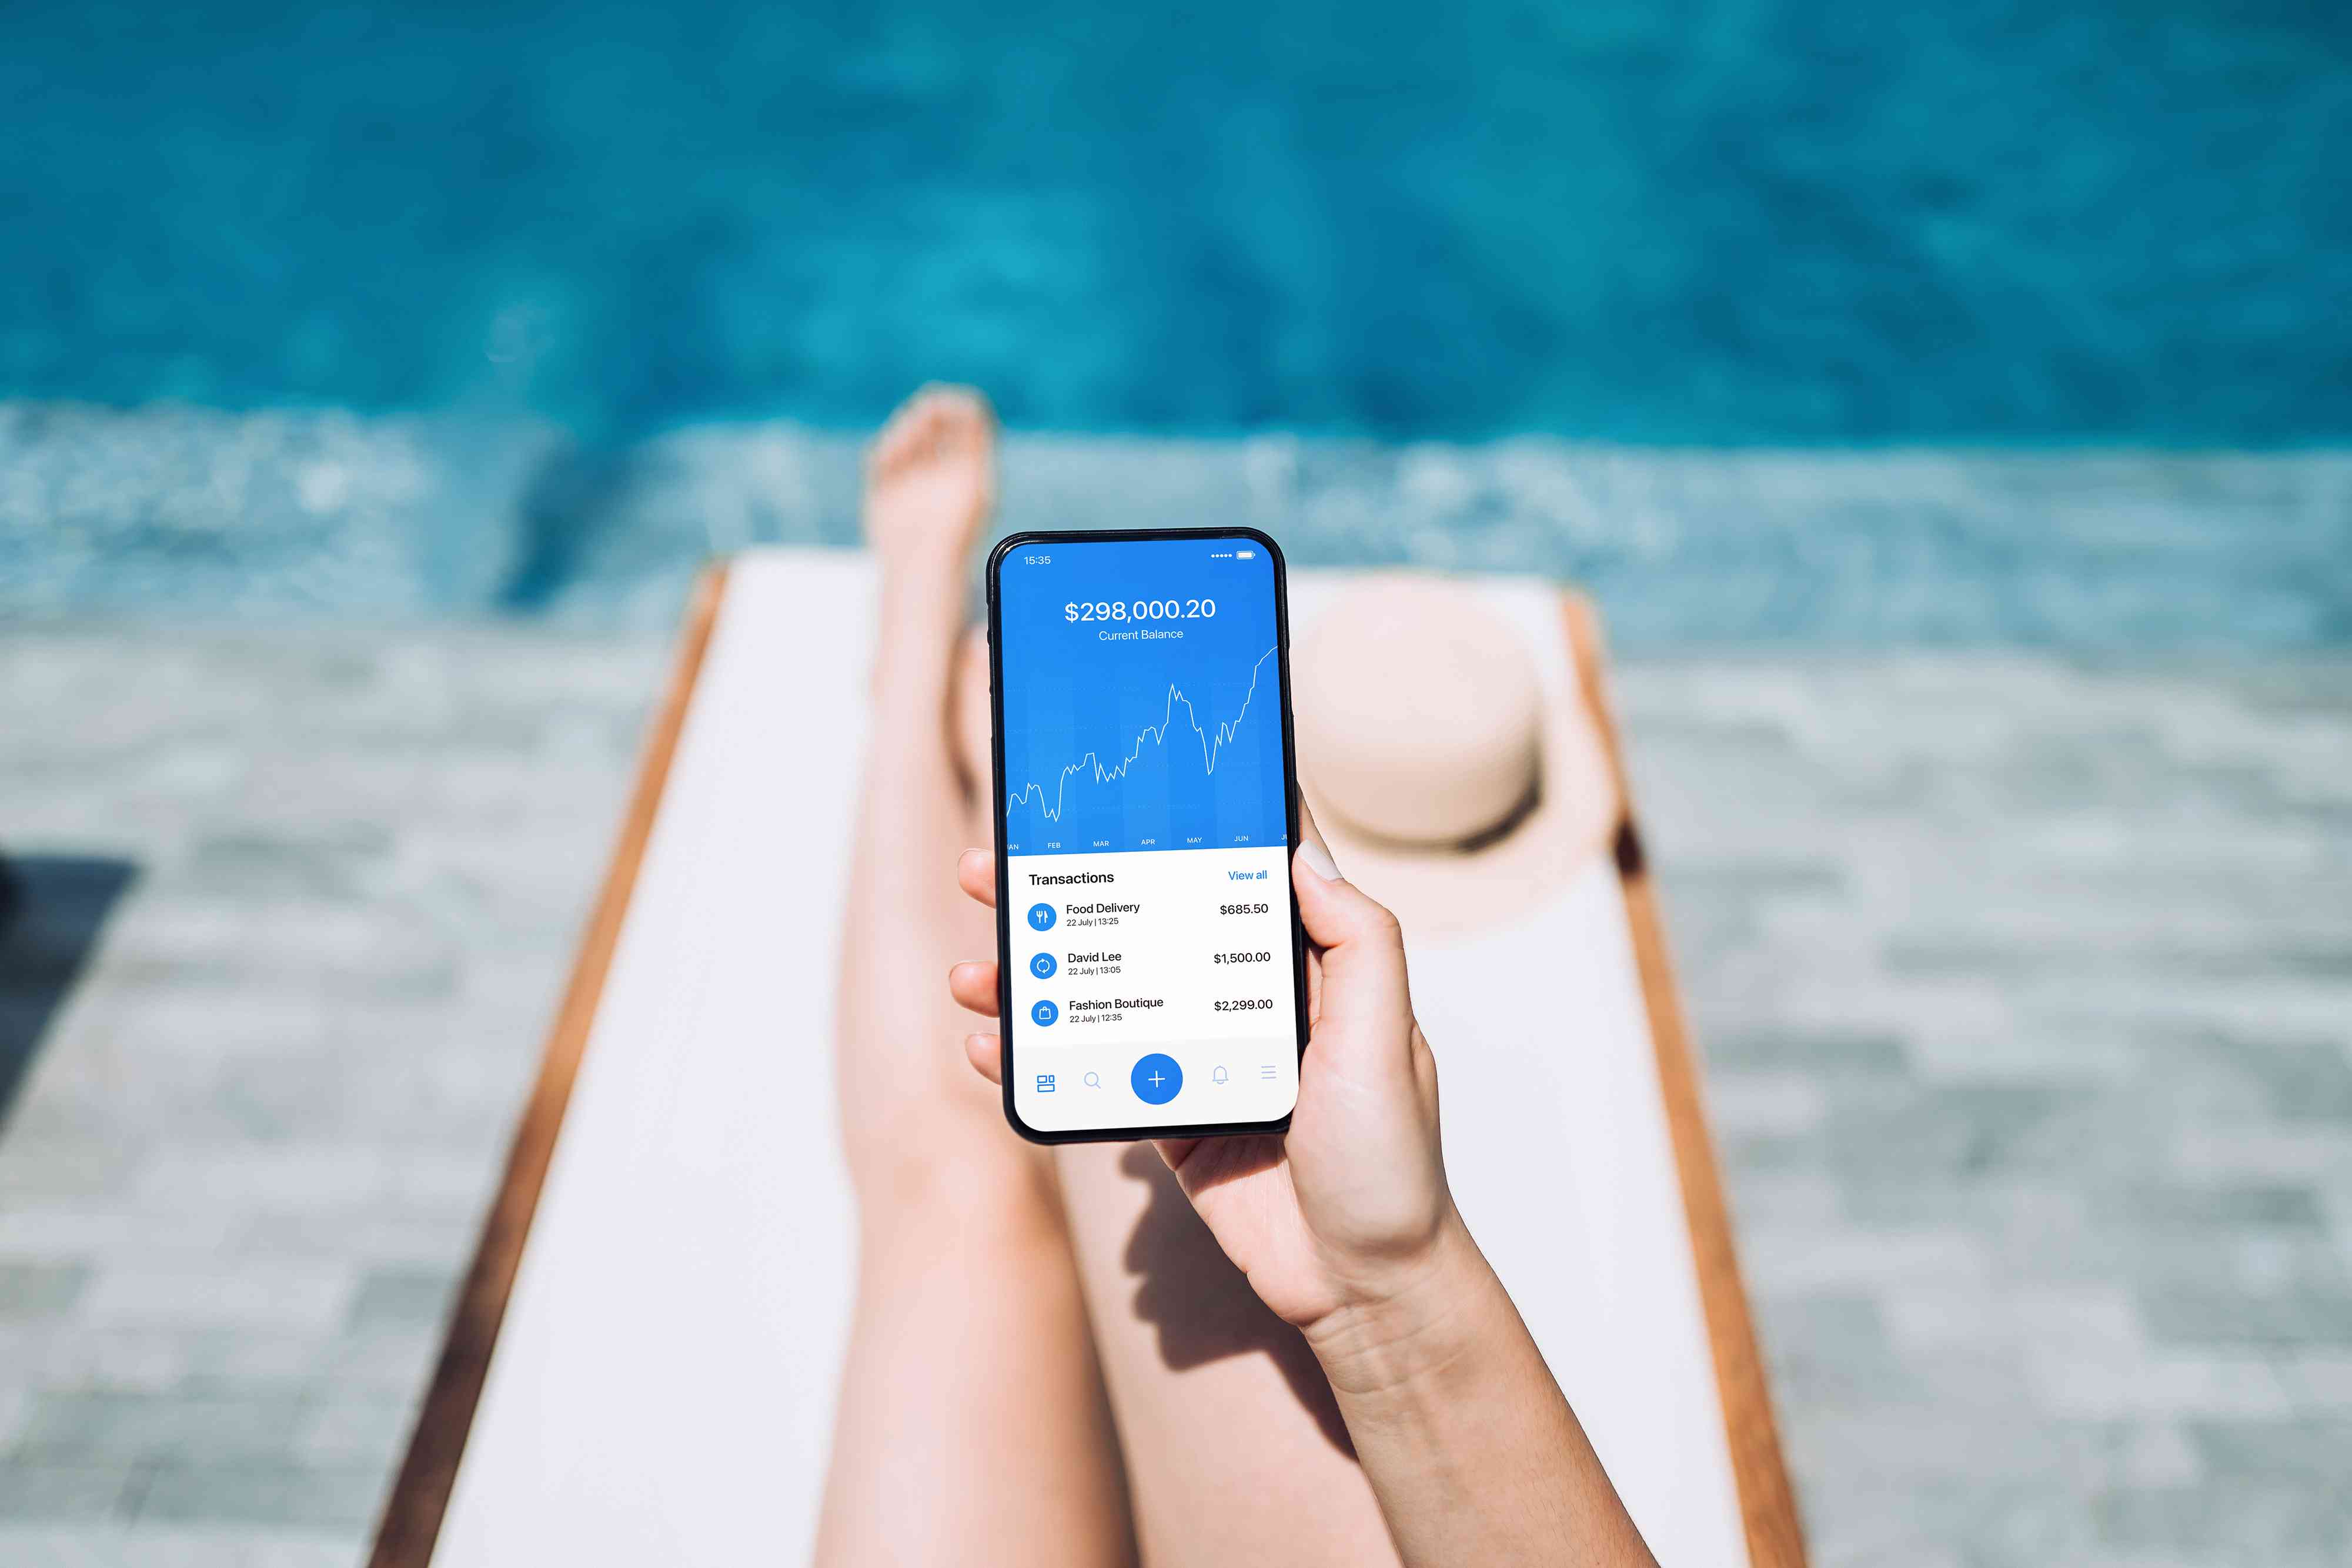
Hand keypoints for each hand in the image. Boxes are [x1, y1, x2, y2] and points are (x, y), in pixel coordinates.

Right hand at [948, 801, 1465, 1330]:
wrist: (1363, 1287)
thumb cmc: (1390, 1160)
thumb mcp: (1384, 1036)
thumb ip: (1354, 941)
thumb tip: (1299, 850)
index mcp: (1304, 968)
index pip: (1233, 875)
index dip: (1178, 830)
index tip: (1112, 792)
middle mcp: (1246, 1003)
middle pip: (1144, 926)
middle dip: (1067, 895)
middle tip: (993, 869)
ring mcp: (1199, 1060)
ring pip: (1103, 997)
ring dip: (1033, 979)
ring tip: (976, 971)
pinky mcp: (1167, 1120)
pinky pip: (1091, 1075)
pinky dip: (1037, 1059)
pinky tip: (992, 1048)